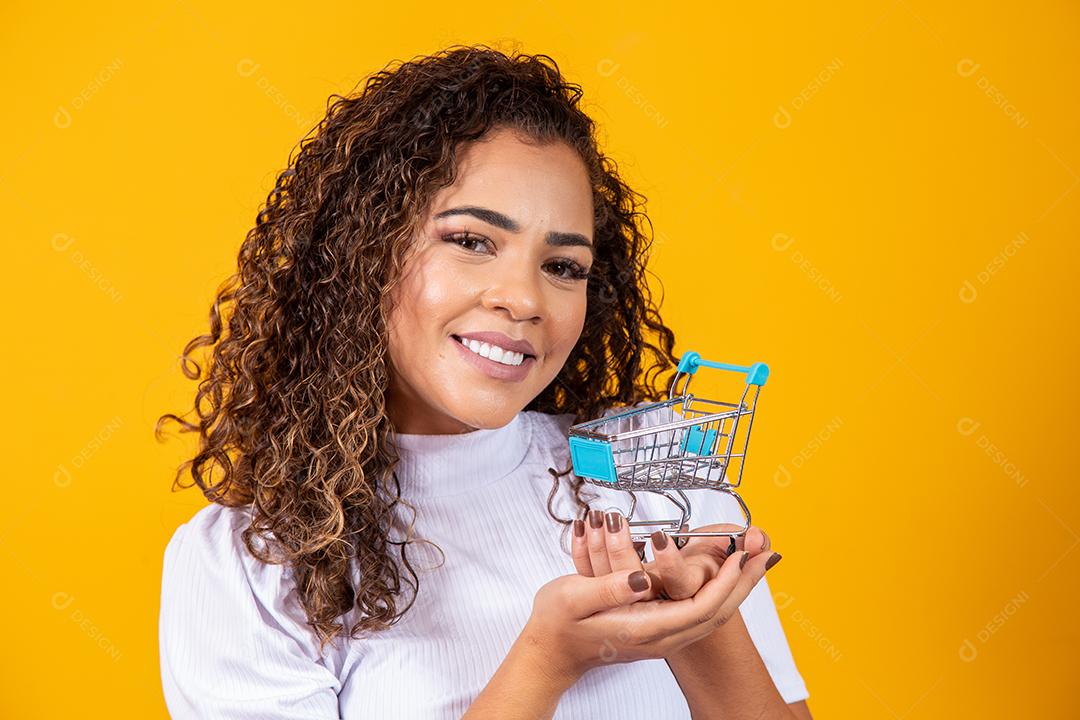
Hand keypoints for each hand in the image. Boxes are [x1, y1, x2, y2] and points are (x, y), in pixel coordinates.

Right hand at [524, 534, 765, 683]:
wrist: (549, 653)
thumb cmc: (557, 624)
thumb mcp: (574, 598)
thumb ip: (610, 587)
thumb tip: (643, 575)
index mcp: (644, 628)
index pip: (700, 608)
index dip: (724, 582)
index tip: (740, 555)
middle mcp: (659, 637)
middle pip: (717, 614)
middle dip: (743, 582)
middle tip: (762, 551)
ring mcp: (660, 636)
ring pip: (711, 615)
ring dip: (735, 587)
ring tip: (752, 559)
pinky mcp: (657, 629)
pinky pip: (698, 613)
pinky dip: (718, 592)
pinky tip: (724, 575)